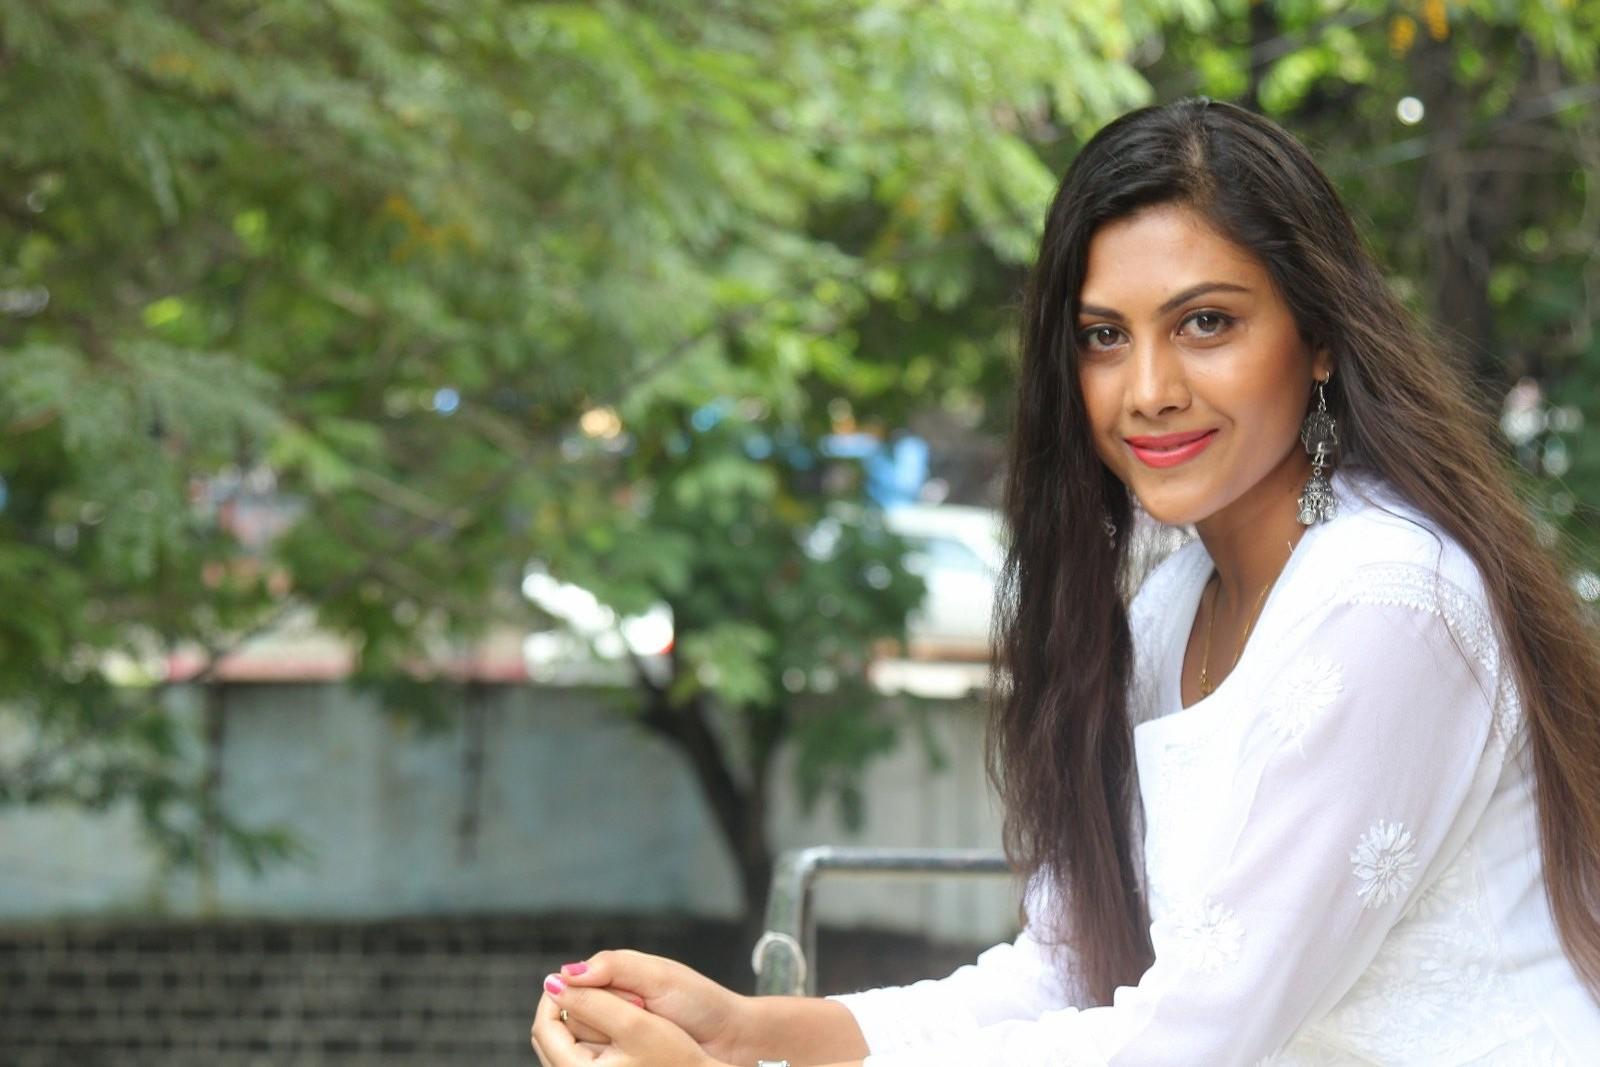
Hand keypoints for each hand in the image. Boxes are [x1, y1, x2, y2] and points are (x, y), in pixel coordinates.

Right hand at [555, 950, 750, 1063]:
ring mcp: (614, 1037)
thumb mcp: (658, 976)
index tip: (633, 998)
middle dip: (608, 1016)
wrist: (731, 1039)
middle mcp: (608, 1007)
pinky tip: (639, 1054)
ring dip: (613, 1038)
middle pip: (574, 1016)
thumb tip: (564, 972)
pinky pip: (598, 1061)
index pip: (573, 986)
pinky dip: (615, 1055)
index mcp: (614, 978)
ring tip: (652, 1030)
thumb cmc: (699, 1002)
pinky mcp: (622, 1059)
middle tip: (646, 1011)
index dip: (593, 994)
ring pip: (584, 1042)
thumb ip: (613, 967)